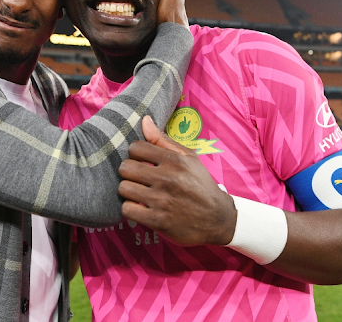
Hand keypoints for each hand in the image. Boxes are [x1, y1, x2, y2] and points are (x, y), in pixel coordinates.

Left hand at [118, 116, 235, 246]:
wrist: (218, 218)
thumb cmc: (200, 184)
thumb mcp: (189, 158)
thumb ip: (163, 140)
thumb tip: (144, 120)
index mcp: (174, 161)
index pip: (135, 147)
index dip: (135, 154)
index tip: (141, 161)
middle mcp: (167, 179)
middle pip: (125, 168)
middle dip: (129, 172)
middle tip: (138, 178)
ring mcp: (161, 201)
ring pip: (124, 188)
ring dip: (129, 191)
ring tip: (138, 192)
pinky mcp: (157, 221)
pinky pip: (127, 209)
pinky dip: (131, 209)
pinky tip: (140, 207)